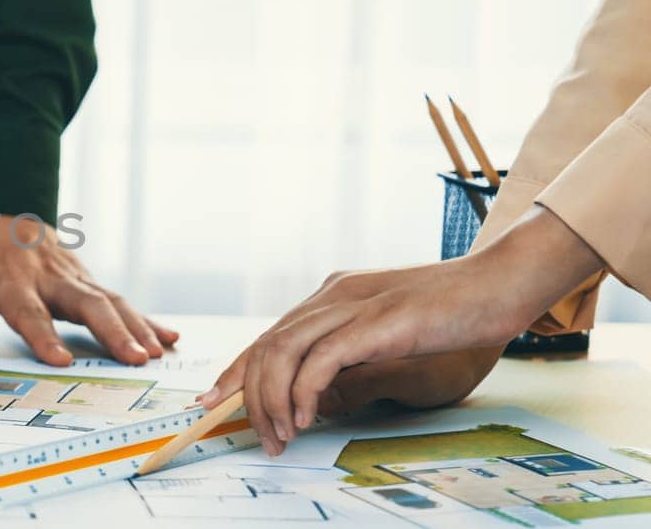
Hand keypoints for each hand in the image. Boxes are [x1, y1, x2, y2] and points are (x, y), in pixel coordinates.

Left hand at [0, 215, 178, 365]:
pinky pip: (116, 297)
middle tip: (134, 359)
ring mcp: (71, 274)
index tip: (60, 360)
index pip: (26, 309)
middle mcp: (46, 274)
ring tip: (155, 354)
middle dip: (111, 332)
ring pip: (108, 299)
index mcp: (9, 276)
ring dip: (134, 327)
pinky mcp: (84, 277)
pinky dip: (144, 317)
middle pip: (83, 302)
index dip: (42, 335)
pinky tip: (168, 335)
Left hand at [203, 206, 603, 454]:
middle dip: (250, 396)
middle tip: (260, 437)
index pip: (270, 335)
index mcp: (334, 295)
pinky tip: (307, 417)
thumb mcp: (389, 336)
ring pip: (283, 352)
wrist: (503, 283)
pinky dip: (305, 391)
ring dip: (272, 400)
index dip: (238, 370)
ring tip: (280, 435)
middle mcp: (334, 294)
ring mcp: (354, 304)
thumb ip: (352, 355)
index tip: (215, 401)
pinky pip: (322, 359)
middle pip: (266, 346)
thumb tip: (319, 396)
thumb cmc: (455, 312)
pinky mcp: (378, 321)